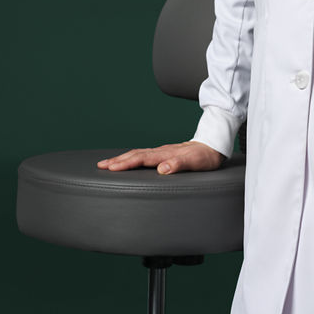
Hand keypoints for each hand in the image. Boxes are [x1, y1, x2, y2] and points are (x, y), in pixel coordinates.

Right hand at [97, 141, 223, 175]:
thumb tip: (162, 169)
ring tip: (108, 164)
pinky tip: (127, 161)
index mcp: (165, 154)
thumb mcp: (195, 162)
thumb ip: (179, 164)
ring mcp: (161, 151)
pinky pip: (143, 154)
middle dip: (116, 160)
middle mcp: (161, 151)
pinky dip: (131, 157)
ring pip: (137, 153)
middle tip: (100, 166)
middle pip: (134, 154)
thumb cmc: (205, 157)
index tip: (111, 168)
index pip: (141, 159)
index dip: (126, 163)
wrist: (213, 145)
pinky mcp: (163, 153)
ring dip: (121, 158)